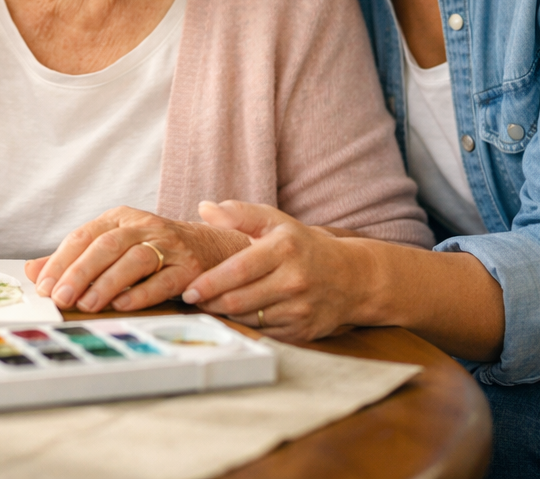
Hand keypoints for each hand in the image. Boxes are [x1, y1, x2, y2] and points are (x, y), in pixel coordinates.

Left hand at [24, 205, 249, 312]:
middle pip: (107, 245)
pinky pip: (164, 279)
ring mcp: (170, 245)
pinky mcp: (190, 267)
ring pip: (135, 259)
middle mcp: (144, 226)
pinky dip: (142, 293)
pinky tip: (123, 305)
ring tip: (88, 304)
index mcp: (120, 218)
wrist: (211, 247)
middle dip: (80, 272)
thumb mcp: (113, 246)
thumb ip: (75, 259)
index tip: (44, 285)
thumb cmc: (154, 249)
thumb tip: (33, 271)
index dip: (62, 260)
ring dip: (108, 283)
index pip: (85, 235)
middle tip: (61, 297)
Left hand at [180, 200, 368, 341]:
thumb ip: (239, 213)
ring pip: (248, 319)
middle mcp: (294, 280)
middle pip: (239, 300)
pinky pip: (262, 331)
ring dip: (225, 313)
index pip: (238, 270)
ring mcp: (300, 309)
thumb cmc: (302, 245)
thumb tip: (204, 208)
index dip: (210, 282)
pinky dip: (245, 324)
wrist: (350, 278)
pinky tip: (237, 313)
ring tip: (211, 303)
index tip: (189, 290)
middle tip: (193, 298)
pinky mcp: (302, 331)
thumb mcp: (275, 221)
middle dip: (210, 302)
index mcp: (284, 248)